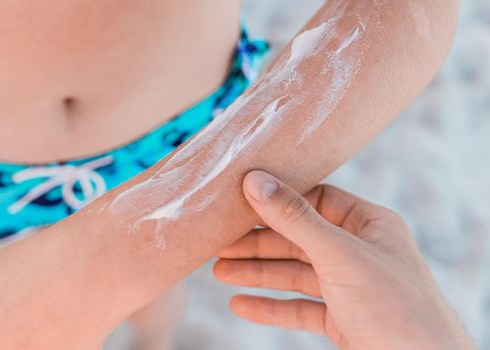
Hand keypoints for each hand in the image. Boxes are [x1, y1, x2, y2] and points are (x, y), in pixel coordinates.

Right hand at [214, 171, 473, 349]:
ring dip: (258, 274)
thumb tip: (256, 181)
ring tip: (220, 272)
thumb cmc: (394, 306)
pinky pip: (300, 307)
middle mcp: (359, 252)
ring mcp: (351, 287)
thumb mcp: (339, 254)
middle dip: (259, 243)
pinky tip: (242, 304)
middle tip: (221, 244)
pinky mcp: (343, 319)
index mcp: (369, 225)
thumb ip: (295, 219)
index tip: (244, 200)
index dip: (281, 200)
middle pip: (299, 239)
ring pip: (296, 273)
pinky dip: (271, 306)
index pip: (318, 200)